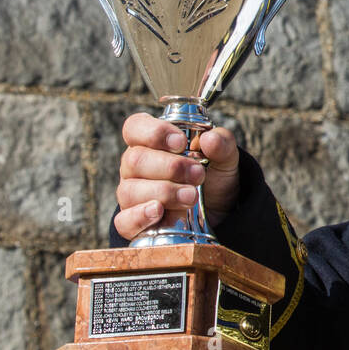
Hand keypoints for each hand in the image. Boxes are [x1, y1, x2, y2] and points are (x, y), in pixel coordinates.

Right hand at [113, 112, 240, 240]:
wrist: (220, 212)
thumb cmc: (213, 177)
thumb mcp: (224, 158)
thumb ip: (221, 143)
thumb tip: (209, 139)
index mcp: (151, 142)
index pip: (135, 127)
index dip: (154, 132)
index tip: (181, 143)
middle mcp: (135, 167)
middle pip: (135, 160)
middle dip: (170, 167)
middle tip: (198, 174)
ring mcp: (131, 195)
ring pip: (131, 190)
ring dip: (164, 192)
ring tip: (192, 196)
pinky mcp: (132, 222)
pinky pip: (124, 220)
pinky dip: (140, 216)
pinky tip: (158, 212)